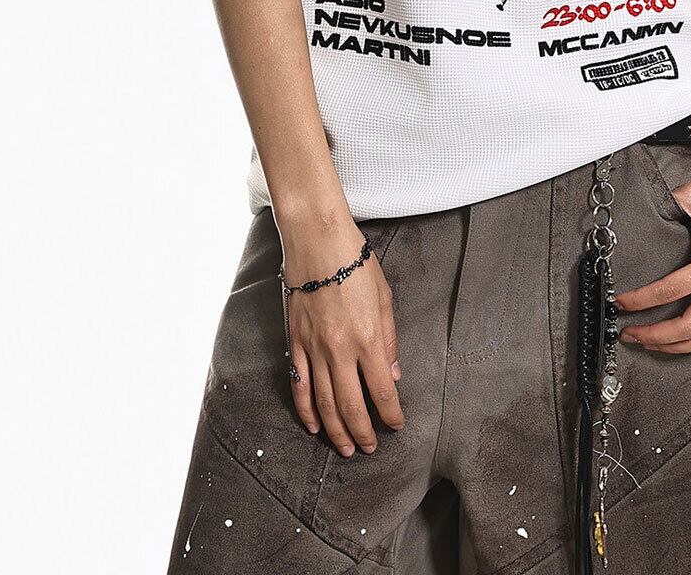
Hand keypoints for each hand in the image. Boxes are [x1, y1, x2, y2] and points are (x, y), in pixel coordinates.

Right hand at [278, 216, 404, 455]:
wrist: (317, 240)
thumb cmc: (356, 263)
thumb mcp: (384, 298)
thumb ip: (389, 341)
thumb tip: (392, 377)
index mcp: (368, 339)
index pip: (381, 391)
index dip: (391, 415)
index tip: (397, 426)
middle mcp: (340, 350)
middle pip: (351, 406)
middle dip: (363, 432)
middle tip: (370, 449)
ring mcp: (313, 349)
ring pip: (324, 403)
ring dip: (336, 431)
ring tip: (346, 448)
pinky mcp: (294, 343)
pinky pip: (299, 385)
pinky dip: (306, 410)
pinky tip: (314, 426)